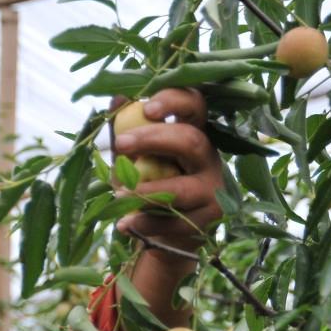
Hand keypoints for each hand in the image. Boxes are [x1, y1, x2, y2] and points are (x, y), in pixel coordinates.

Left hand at [110, 88, 223, 256]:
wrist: (165, 231)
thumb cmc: (149, 182)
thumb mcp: (136, 155)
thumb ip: (126, 129)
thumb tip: (117, 100)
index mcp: (194, 133)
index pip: (195, 105)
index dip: (175, 101)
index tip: (147, 108)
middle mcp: (209, 158)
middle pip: (191, 141)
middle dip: (153, 139)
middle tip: (120, 144)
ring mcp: (212, 189)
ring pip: (181, 189)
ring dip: (145, 192)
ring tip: (118, 194)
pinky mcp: (208, 219)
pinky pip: (175, 222)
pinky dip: (146, 224)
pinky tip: (124, 225)